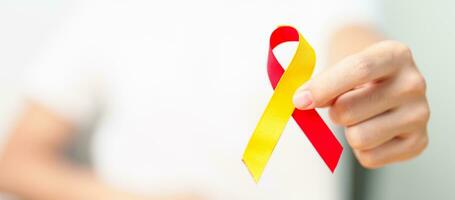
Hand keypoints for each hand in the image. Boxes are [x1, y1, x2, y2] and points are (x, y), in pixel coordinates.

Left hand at [293, 40, 429, 167]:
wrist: (390, 89)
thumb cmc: (360, 78)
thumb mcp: (344, 66)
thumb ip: (323, 82)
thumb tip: (302, 100)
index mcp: (394, 55)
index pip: (358, 69)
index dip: (324, 87)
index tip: (299, 100)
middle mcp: (412, 83)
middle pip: (348, 110)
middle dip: (335, 112)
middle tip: (344, 105)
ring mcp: (419, 115)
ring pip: (358, 138)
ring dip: (350, 131)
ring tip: (362, 118)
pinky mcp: (418, 143)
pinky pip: (369, 158)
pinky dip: (362, 150)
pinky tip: (374, 131)